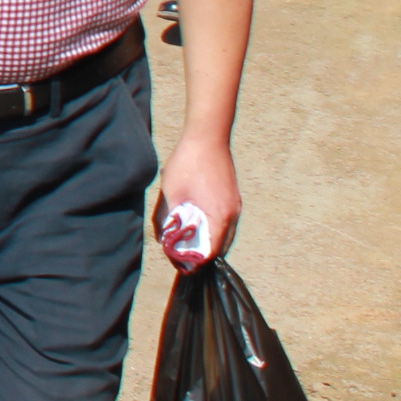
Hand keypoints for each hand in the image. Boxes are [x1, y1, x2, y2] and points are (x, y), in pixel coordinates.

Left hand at [157, 135, 239, 270]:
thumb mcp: (172, 193)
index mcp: (219, 217)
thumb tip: (164, 237)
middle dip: (202, 254)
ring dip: (208, 241)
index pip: (212, 252)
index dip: (196, 261)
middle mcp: (232, 215)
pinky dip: (213, 229)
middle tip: (181, 255)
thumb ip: (170, 218)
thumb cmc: (188, 163)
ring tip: (187, 241)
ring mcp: (235, 206)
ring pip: (224, 235)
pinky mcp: (233, 198)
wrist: (208, 136)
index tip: (181, 263)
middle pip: (221, 247)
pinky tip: (196, 224)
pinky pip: (226, 223)